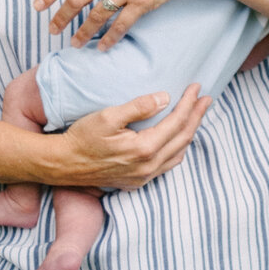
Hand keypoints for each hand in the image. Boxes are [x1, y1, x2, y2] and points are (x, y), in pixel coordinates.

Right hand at [55, 85, 211, 190]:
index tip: (197, 87)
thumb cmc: (82, 138)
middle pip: (183, 139)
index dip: (189, 103)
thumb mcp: (108, 116)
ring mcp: (142, 177)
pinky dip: (177, 149)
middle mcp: (147, 167)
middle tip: (206, 98)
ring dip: (190, 133)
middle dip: (197, 116)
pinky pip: (166, 166)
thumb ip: (139, 107)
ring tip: (196, 115)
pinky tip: (178, 138)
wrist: (62, 165)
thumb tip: (165, 97)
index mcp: (143, 149)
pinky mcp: (136, 182)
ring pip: (178, 154)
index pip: (177, 123)